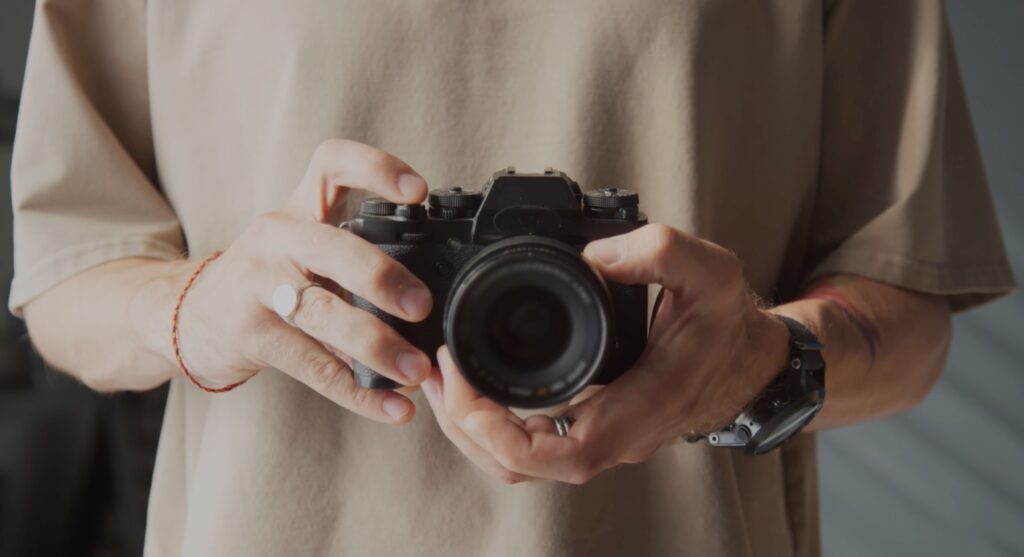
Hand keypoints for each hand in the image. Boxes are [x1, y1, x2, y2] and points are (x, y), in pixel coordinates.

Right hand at [164, 140, 433, 422]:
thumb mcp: (305, 246)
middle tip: (421, 306)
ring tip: (415, 368)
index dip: (377, 169)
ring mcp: (258, 286)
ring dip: (375, 345)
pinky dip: (358, 391)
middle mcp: (277, 237)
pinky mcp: (251, 335)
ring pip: (322, 313)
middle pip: (332, 247)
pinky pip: (312, 366)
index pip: (333, 163)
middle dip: (382, 276)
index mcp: (300, 207)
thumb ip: (359, 254)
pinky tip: (392, 406)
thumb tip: (436, 296)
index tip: (419, 193)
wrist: (190, 314)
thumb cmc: (267, 276)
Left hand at [420, 224, 789, 483]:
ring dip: (471, 427)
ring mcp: (601, 436)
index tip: (462, 384)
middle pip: (520, 466)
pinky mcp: (590, 425)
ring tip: (440, 376)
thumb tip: (596, 253)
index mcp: (640, 409)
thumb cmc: (727, 325)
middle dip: (465, 427)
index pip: (558, 456)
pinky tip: (470, 386)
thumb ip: (659, 252)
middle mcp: (615, 436)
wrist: (748, 360)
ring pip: (519, 461)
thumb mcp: (710, 273)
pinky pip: (529, 442)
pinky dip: (490, 421)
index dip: (498, 434)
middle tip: (435, 370)